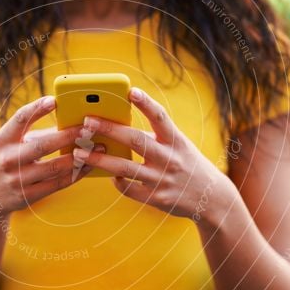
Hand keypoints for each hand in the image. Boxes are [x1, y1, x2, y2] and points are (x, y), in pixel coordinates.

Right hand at [0, 95, 103, 214]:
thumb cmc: (9, 159)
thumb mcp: (12, 143)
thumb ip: (36, 131)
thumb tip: (71, 121)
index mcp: (3, 139)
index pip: (20, 119)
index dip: (36, 108)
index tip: (54, 100)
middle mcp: (8, 159)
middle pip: (42, 145)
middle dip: (68, 136)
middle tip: (89, 129)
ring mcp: (18, 180)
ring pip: (54, 167)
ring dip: (79, 157)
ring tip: (97, 147)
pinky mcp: (29, 196)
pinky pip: (58, 183)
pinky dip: (76, 174)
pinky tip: (89, 165)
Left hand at [73, 87, 235, 225]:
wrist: (210, 198)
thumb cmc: (187, 164)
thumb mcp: (179, 146)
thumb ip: (156, 136)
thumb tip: (120, 126)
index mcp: (176, 141)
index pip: (160, 117)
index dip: (146, 103)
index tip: (130, 91)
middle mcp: (170, 158)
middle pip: (135, 140)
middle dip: (109, 129)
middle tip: (87, 121)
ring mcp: (161, 179)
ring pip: (124, 168)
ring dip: (98, 160)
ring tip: (78, 153)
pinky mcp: (155, 198)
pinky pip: (128, 189)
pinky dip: (117, 181)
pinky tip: (109, 175)